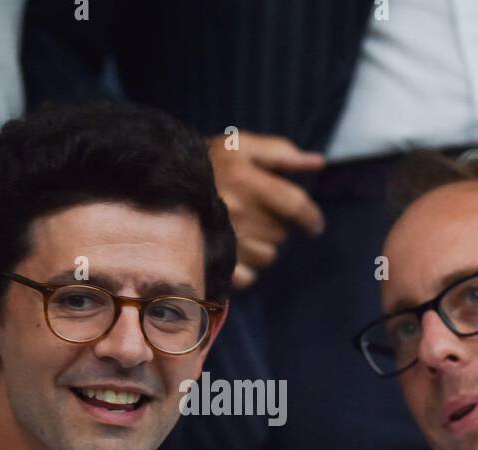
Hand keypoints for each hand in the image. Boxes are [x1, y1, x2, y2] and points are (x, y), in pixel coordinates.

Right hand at [207, 132, 325, 287]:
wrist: (158, 185)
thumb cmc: (208, 163)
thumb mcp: (241, 146)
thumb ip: (281, 153)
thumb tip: (318, 163)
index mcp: (245, 179)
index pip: (295, 205)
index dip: (311, 217)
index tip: (315, 225)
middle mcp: (236, 211)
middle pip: (280, 233)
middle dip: (275, 225)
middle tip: (256, 215)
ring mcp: (223, 239)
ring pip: (267, 256)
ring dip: (262, 246)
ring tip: (242, 231)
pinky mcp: (213, 262)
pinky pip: (249, 276)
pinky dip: (246, 267)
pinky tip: (233, 249)